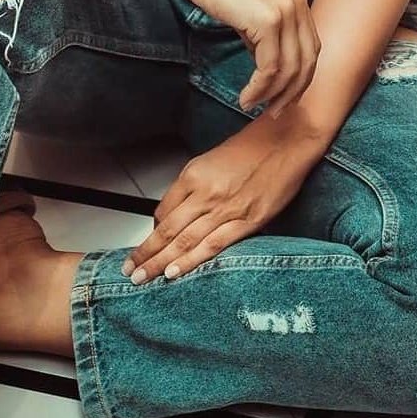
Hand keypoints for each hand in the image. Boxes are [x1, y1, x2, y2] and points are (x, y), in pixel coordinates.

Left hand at [121, 114, 324, 284]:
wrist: (286, 140)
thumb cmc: (253, 146)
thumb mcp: (213, 160)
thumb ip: (196, 186)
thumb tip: (181, 212)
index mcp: (194, 174)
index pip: (163, 210)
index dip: (152, 232)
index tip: (146, 245)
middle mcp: (206, 192)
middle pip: (167, 229)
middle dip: (146, 253)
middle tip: (129, 270)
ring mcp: (225, 208)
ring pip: (185, 241)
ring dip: (161, 262)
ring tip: (143, 278)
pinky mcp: (247, 221)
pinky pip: (213, 245)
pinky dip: (192, 261)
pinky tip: (176, 272)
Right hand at [171, 0, 321, 118]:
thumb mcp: (250, 5)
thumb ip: (264, 31)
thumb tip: (266, 63)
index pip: (310, 46)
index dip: (300, 76)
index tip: (284, 96)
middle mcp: (297, 1)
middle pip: (306, 60)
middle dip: (293, 91)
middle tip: (275, 111)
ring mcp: (285, 10)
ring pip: (290, 68)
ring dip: (273, 94)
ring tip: (254, 105)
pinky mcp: (268, 21)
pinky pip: (270, 67)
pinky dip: (260, 88)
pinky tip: (247, 96)